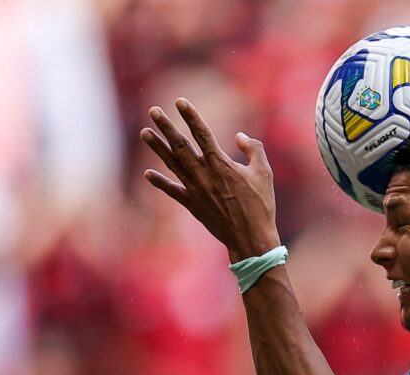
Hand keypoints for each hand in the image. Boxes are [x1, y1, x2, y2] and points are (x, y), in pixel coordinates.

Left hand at [139, 97, 279, 260]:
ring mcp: (195, 190)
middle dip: (166, 127)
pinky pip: (173, 191)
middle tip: (153, 111)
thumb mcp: (264, 173)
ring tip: (144, 132)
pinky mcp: (193, 205)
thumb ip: (253, 149)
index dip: (190, 116)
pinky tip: (148, 174)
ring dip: (157, 147)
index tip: (179, 101)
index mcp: (221, 164)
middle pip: (181, 145)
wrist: (251, 238)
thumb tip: (239, 136)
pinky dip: (160, 182)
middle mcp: (204, 174)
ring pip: (172, 164)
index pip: (202, 134)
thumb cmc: (261, 205)